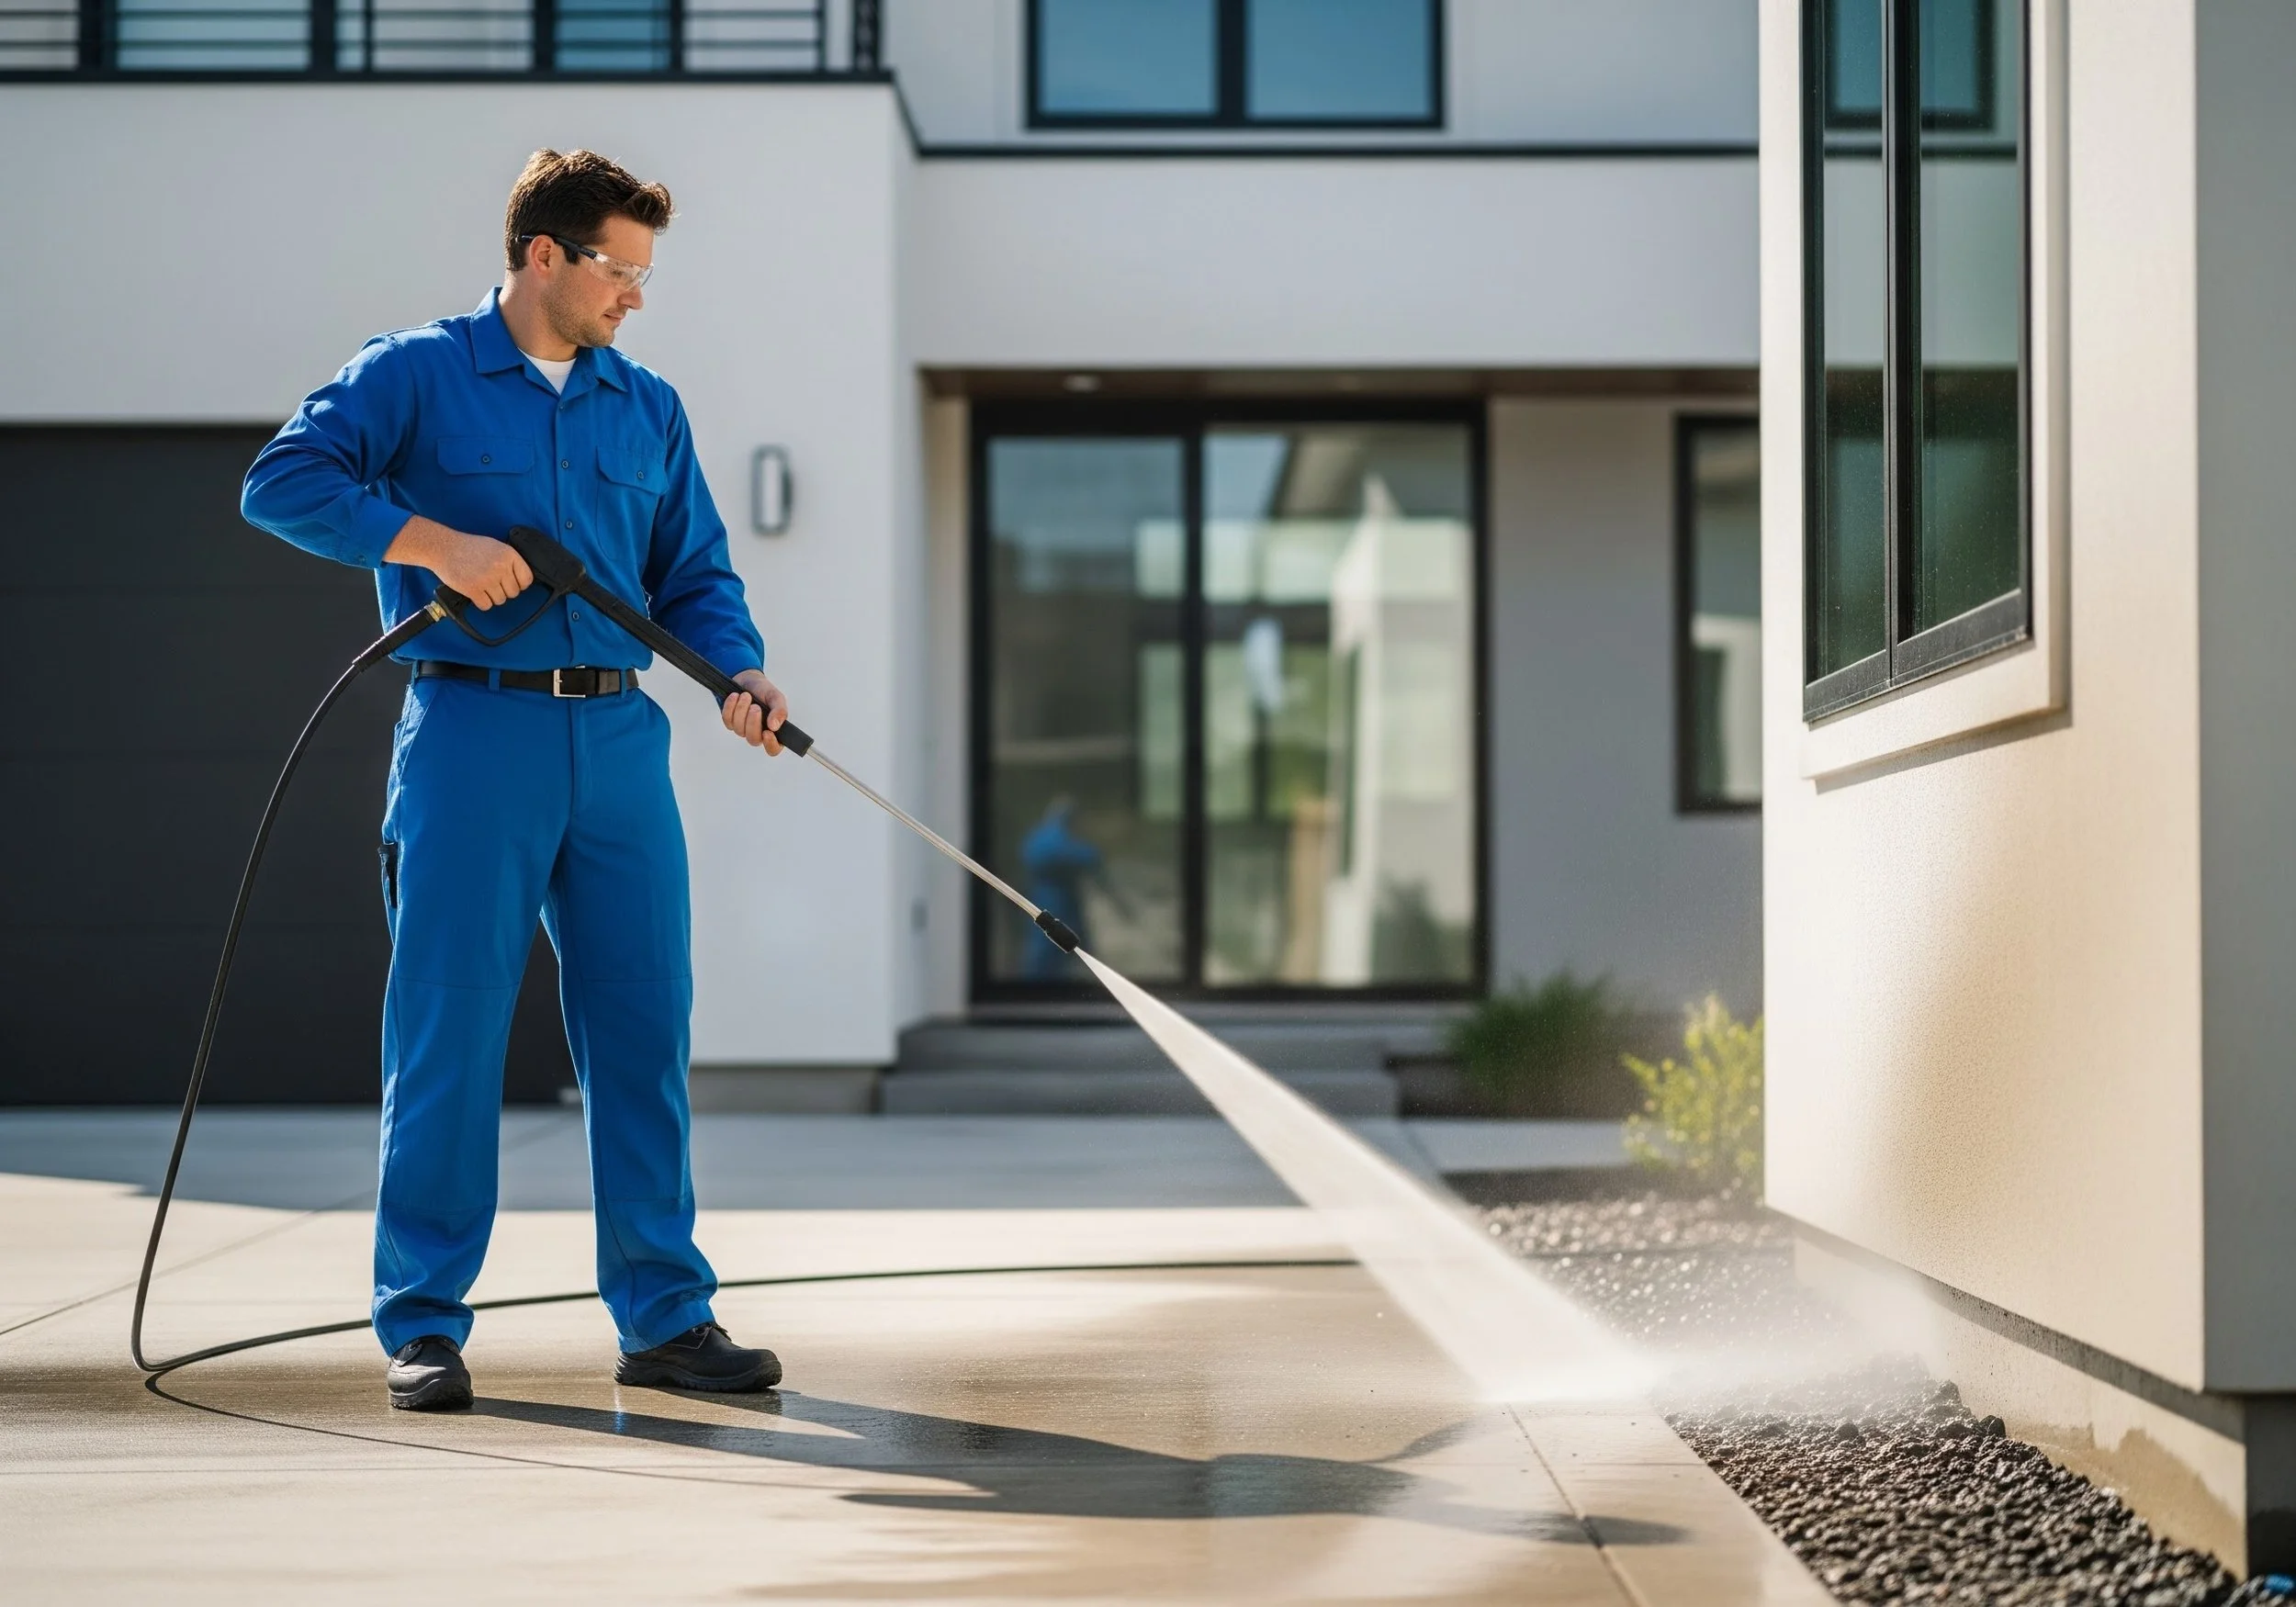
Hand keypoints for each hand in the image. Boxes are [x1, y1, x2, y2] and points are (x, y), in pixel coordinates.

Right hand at [384, 516, 532, 609]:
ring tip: (481, 585)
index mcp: (509, 555)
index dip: (519, 584)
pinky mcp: (474, 589)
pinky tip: (475, 591)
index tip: (511, 583)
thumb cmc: (468, 547)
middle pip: (513, 593)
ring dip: (491, 597)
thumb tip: (521, 579)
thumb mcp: (494, 546)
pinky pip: (486, 606)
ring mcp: (487, 579)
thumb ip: (509, 561)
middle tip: (491, 583)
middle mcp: (501, 567)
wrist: (443, 547)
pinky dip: (481, 602)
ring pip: (500, 601)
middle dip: (503, 591)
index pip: (527, 579)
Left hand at [721, 669, 788, 754]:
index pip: (773, 749)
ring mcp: (743, 729)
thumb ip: (780, 711)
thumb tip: (775, 726)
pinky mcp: (730, 722)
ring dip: (741, 710)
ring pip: (739, 729)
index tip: (767, 732)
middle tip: (755, 706)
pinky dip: (730, 706)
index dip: (770, 744)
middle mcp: (758, 732)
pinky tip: (735, 696)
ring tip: (746, 695)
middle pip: (753, 740)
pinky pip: (727, 720)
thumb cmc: (764, 690)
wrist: (748, 679)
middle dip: (752, 723)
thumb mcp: (776, 697)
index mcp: (773, 730)